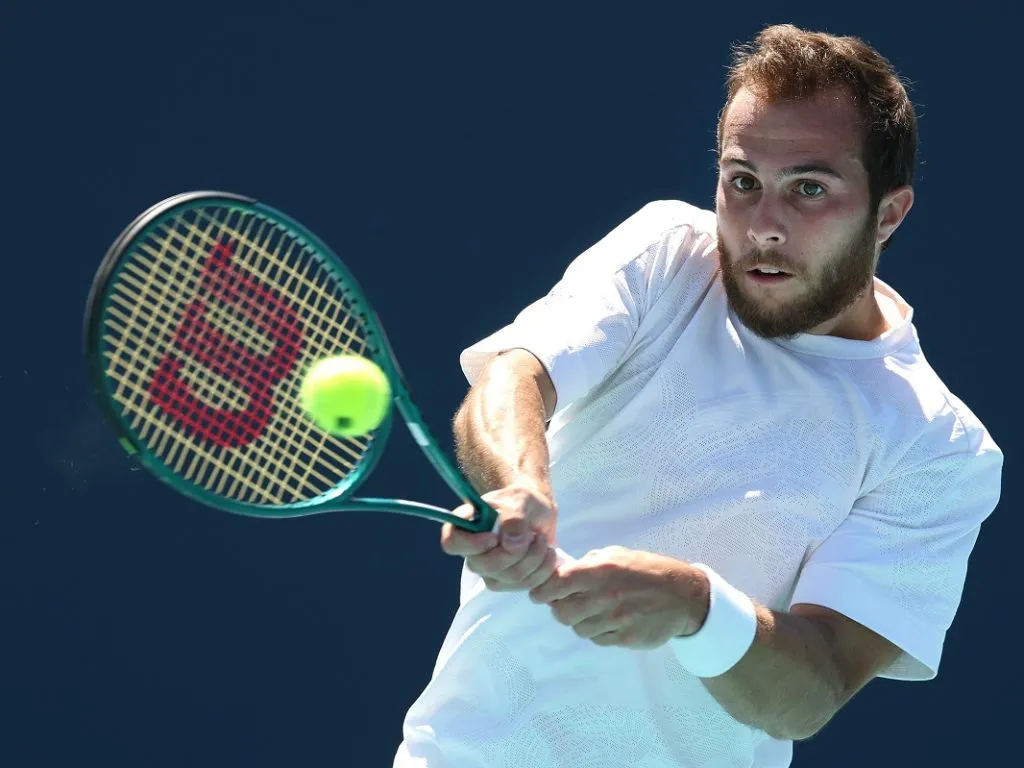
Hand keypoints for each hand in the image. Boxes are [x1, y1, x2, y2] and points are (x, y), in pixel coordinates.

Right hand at [440, 483, 558, 591]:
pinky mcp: (507, 582)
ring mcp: (489, 571)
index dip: (471, 544)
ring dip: (534, 558)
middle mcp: (473, 552)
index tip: (494, 536)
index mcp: (465, 526)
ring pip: (509, 577)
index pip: (452, 542)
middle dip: (517, 552)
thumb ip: (514, 517)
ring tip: (542, 540)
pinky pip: (525, 585)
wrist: (538, 514)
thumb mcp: (521, 498)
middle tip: (535, 535)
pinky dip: (542, 570)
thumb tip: (511, 545)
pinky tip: (547, 554)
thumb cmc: (522, 502)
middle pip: (485, 565)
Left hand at [528, 546, 708, 648]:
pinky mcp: (625, 638)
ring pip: (578, 628)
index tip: (538, 593)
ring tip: (593, 610)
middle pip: (561, 612)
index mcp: (600, 571)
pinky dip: (598, 632)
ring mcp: (615, 620)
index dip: (542, 590)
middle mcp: (605, 596)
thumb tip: (562, 571)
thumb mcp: (618, 555)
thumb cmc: (647, 570)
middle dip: (560, 607)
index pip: (557, 584)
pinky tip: (608, 620)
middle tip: (567, 602)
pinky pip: (598, 639)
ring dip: (580, 621)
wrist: (683, 595)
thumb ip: (589, 563)